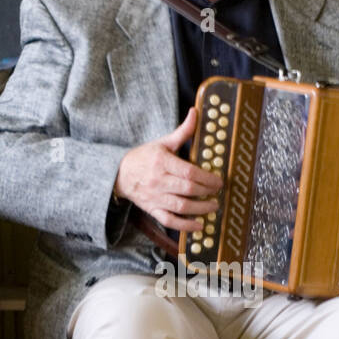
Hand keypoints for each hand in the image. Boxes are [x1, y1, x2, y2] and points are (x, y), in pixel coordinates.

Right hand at [114, 106, 222, 231]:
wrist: (120, 174)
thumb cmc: (144, 157)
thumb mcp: (163, 142)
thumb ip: (183, 131)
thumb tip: (195, 112)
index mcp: (162, 162)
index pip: (189, 172)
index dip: (207, 178)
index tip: (219, 181)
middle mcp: (158, 180)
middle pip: (187, 190)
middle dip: (206, 193)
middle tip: (218, 193)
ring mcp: (155, 197)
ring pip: (180, 207)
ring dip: (200, 209)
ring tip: (213, 206)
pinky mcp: (152, 209)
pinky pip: (169, 221)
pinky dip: (185, 226)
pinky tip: (199, 225)